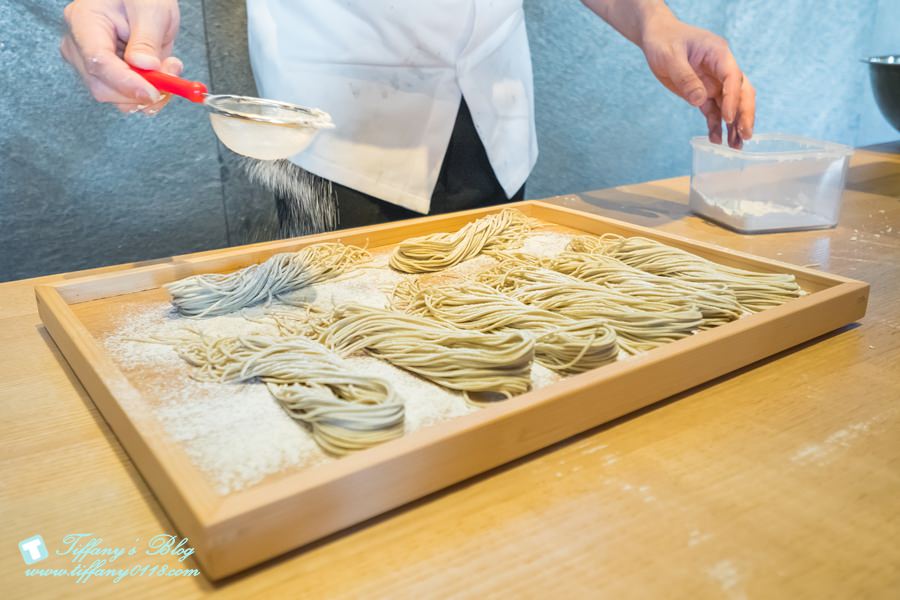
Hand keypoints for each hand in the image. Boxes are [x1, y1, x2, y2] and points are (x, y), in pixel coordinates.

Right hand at [60, 0, 181, 114]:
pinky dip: (149, 93)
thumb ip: (147, 39)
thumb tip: (144, 67)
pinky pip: (126, 97)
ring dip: (150, 93)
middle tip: (172, 74)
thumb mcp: (150, 9)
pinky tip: (162, 74)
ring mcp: (91, 63)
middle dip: (141, 91)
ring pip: (117, 98)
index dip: (127, 83)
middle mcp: (80, 46)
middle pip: (104, 88)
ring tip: (169, 67)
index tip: (153, 93)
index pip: (98, 62)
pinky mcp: (108, 76)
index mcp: (83, 22)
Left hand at [640, 12, 754, 148]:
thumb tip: (699, 100)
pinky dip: (715, 126)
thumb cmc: (664, 41)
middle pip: (741, 92)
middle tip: (745, 136)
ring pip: (730, 105)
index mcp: (718, 54)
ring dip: (734, 126)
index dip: (733, 98)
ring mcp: (714, 82)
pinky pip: (713, 111)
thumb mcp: (670, 57)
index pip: (733, 77)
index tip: (729, 118)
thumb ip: (686, 78)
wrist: (657, 38)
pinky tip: (716, 141)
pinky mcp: (703, 92)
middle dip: (744, 114)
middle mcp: (721, 69)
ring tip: (735, 147)